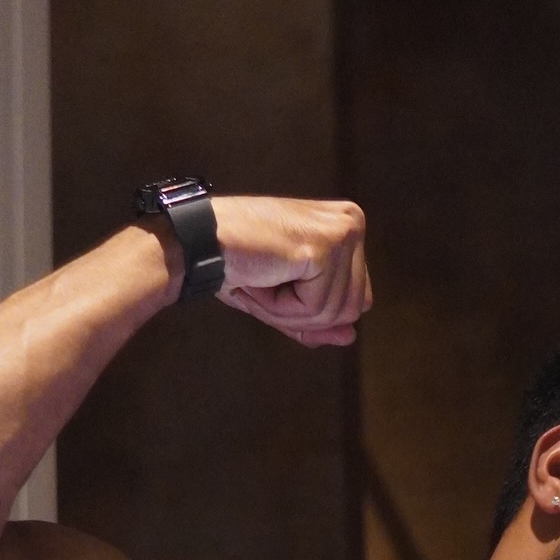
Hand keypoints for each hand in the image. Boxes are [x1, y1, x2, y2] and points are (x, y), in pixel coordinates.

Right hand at [208, 196, 371, 346]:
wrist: (202, 241)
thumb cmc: (240, 264)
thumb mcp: (288, 300)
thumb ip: (320, 320)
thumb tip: (351, 337)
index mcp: (347, 226)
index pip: (358, 299)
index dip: (316, 310)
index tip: (281, 282)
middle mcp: (352, 222)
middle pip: (352, 309)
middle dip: (305, 313)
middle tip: (268, 281)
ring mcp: (342, 232)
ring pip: (336, 313)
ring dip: (291, 310)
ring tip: (265, 277)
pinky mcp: (325, 247)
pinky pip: (316, 308)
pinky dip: (284, 307)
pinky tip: (264, 277)